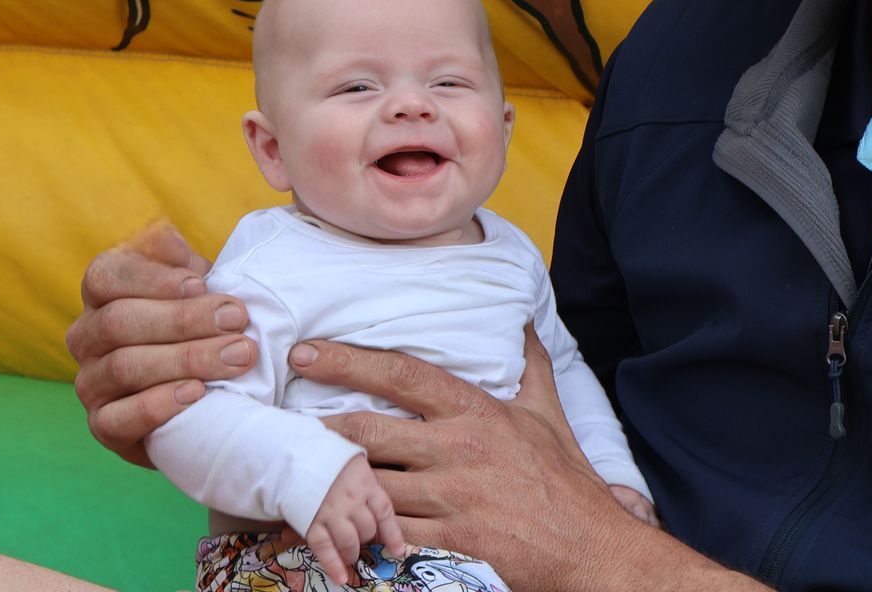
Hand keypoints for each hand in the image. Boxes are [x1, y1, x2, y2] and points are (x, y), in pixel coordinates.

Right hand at [65, 221, 255, 467]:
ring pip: (123, 366)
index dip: (152, 278)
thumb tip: (170, 240)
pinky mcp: (102, 425)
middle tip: (238, 320)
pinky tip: (198, 394)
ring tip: (236, 356)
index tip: (201, 283)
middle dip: (183, 319)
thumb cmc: (201, 327)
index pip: (105, 275)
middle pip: (119, 320)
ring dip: (185, 359)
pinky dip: (159, 405)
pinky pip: (117, 418)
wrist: (204, 396)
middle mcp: (86, 335)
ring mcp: (90, 382)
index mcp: (102, 294)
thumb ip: (185, 264)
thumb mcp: (198, 289)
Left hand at [298, 328, 748, 591]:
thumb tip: (524, 324)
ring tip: (297, 473)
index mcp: (475, 412)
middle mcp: (456, 450)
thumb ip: (530, 366)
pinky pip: (387, 534)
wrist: (589, 547)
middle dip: (320, 426)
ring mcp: (449, 500)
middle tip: (283, 420)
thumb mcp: (549, 414)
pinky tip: (333, 524)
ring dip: (332, 481)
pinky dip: (358, 529)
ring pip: (369, 485)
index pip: (401, 374)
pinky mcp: (446, 544)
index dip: (348, 361)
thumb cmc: (566, 480)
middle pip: (367, 431)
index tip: (307, 353)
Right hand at [305, 455, 407, 584]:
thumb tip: (378, 520)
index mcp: (365, 483)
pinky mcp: (311, 521)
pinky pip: (324, 548)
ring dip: (352, 554)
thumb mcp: (356, 468)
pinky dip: (333, 565)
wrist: (296, 454)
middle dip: (367, 541)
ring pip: (349, 542)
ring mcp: (331, 512)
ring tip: (350, 557)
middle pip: (368, 530)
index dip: (393, 534)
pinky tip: (341, 577)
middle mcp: (351, 500)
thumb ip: (366, 490)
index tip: (398, 551)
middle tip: (362, 543)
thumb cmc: (330, 463)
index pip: (384, 512)